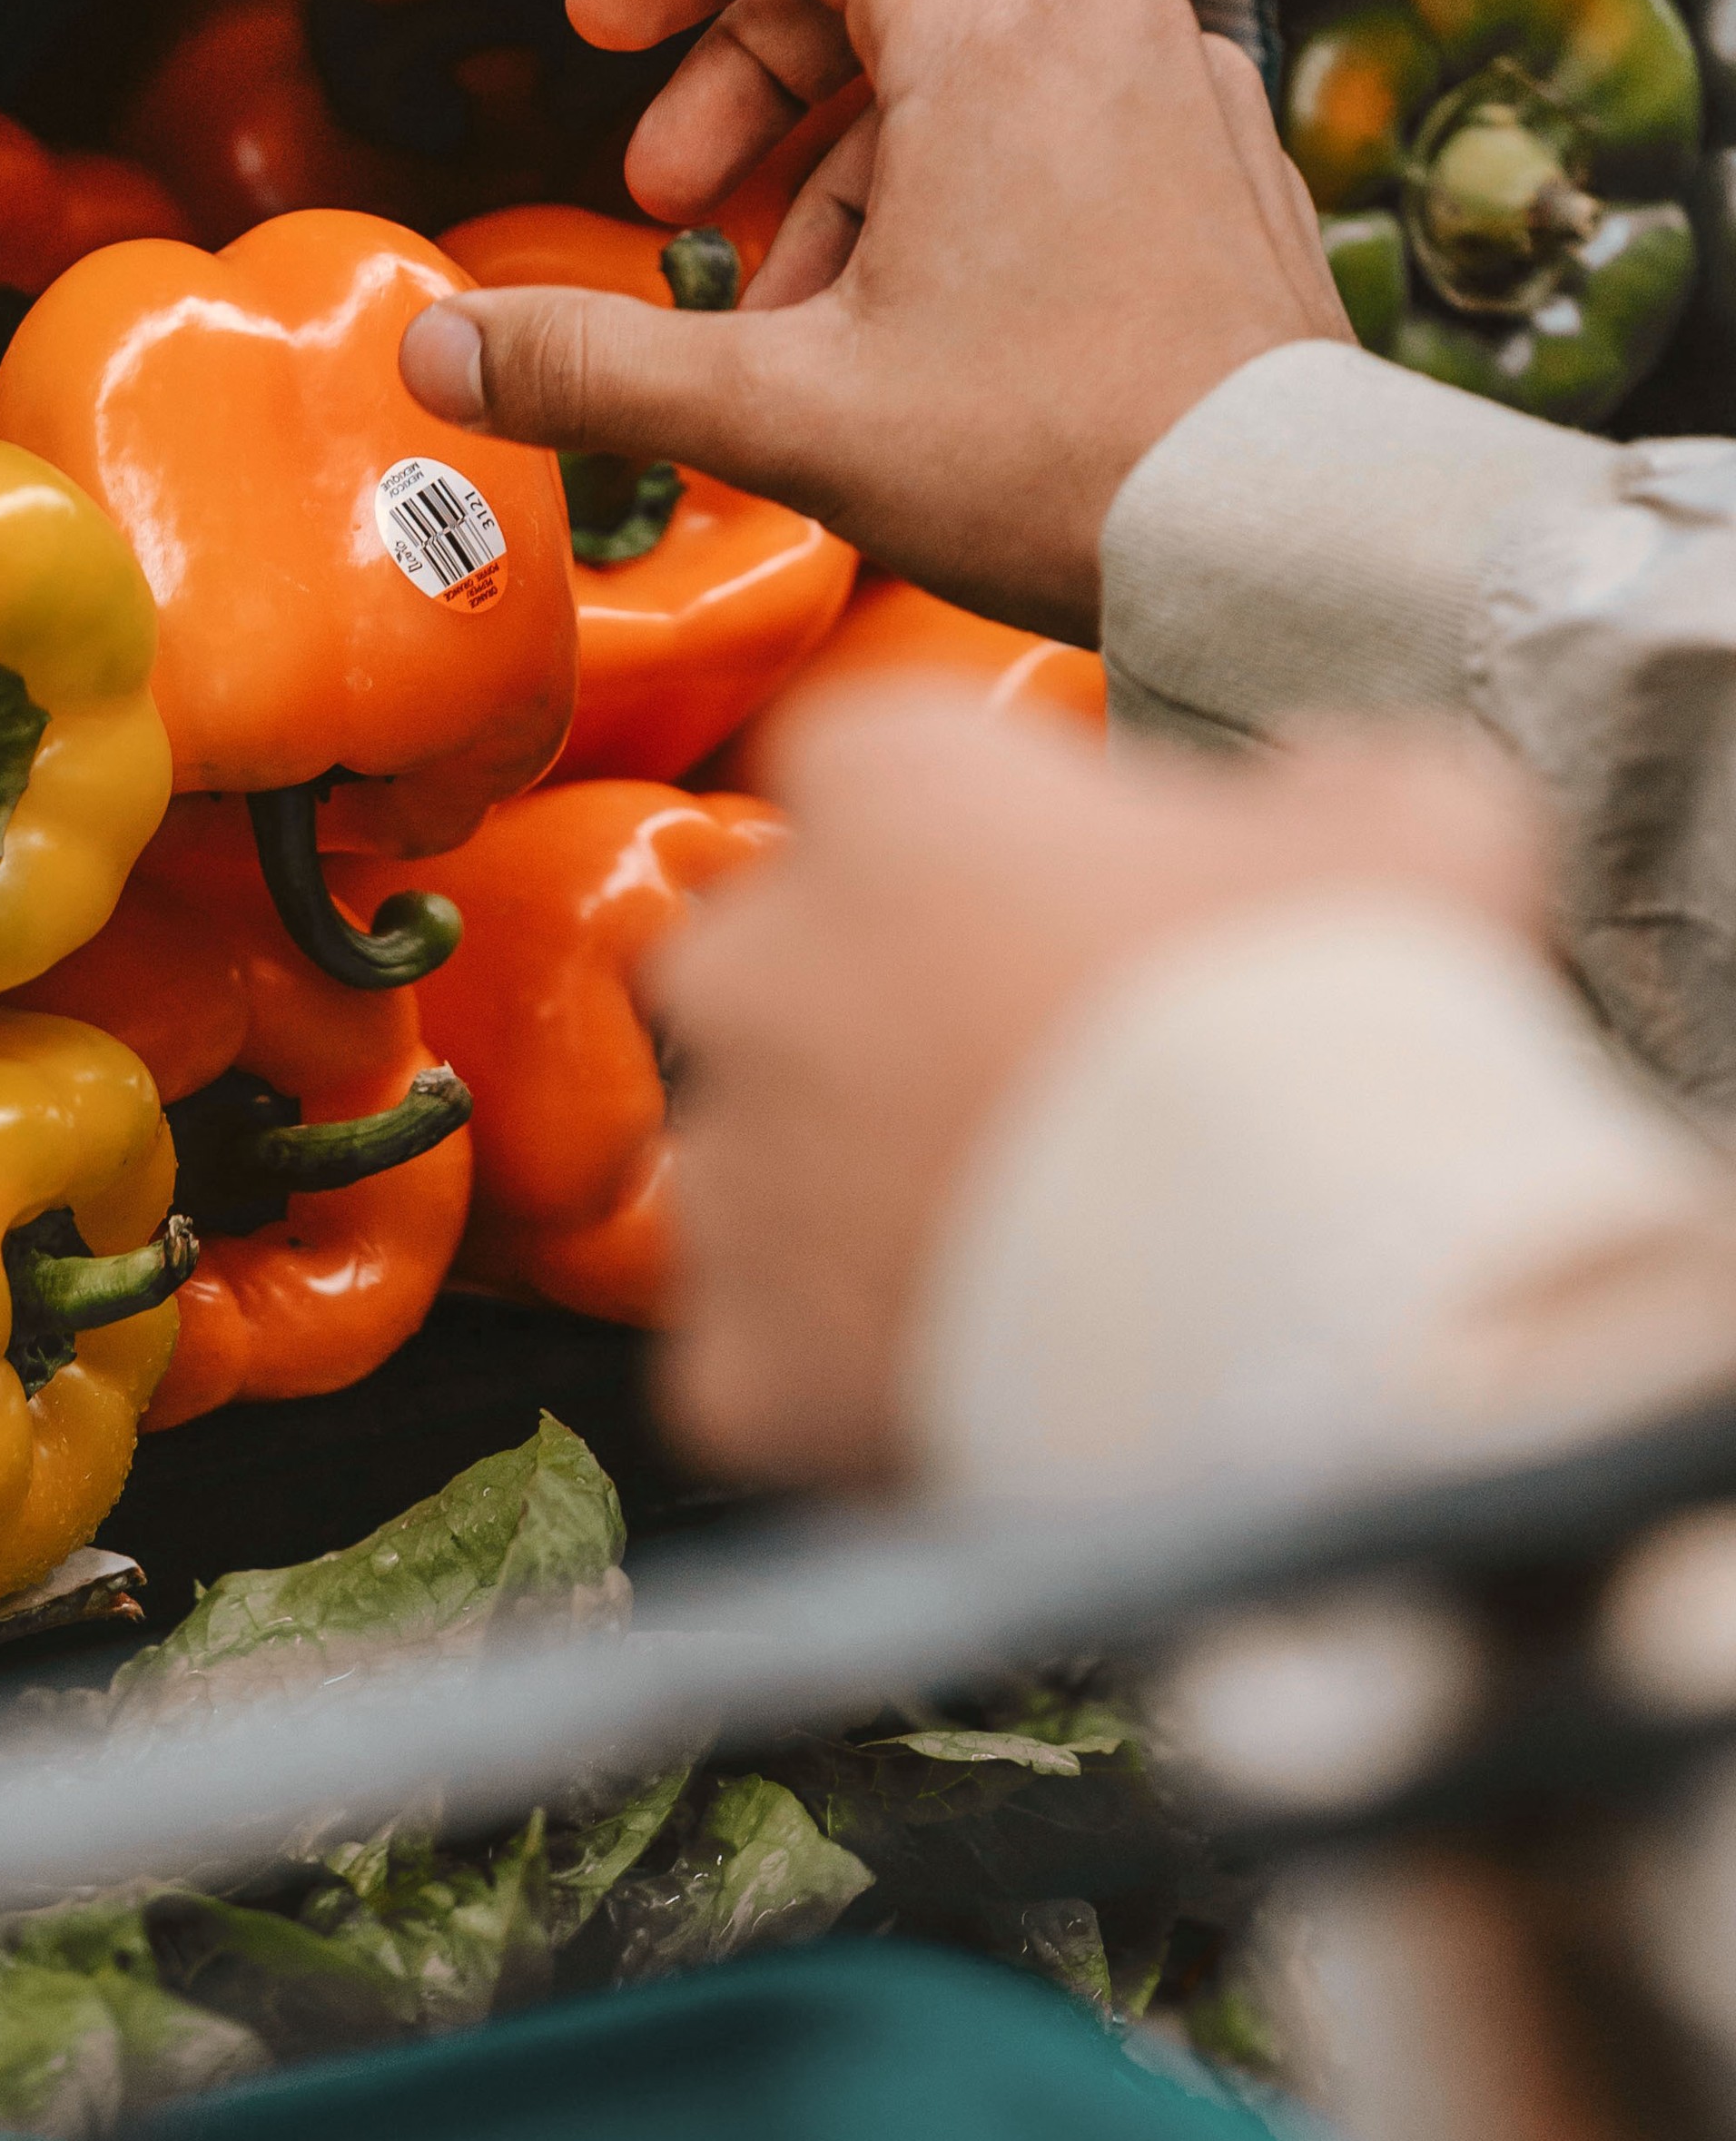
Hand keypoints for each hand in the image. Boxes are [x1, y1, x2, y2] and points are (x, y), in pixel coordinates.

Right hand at [396, 0, 1347, 640]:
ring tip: (785, 308)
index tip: (605, 28)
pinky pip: (1049, 124)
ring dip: (836, 162)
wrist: (1283, 544)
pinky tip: (907, 329)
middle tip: (669, 205)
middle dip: (741, 85)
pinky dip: (946, 189)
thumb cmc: (1072, 464)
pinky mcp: (1214, 173)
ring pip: (961, 59)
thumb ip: (595, 369)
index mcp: (997, 28)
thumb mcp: (785, 415)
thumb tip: (446, 353)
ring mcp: (1175, 92)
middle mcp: (1103, 24)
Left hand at [654, 689, 1548, 1487]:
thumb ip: (1328, 782)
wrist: (1314, 1297)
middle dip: (885, 1020)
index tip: (1072, 909)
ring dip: (855, 1199)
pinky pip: (754, 1348)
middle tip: (1048, 1097)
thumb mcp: (1412, 824)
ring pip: (758, 1166)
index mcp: (886, 790)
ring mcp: (727, 1163)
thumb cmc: (1350, 1022)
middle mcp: (753, 960)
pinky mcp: (730, 1350)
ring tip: (1030, 1255)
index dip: (975, 838)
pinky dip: (837, 1364)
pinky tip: (963, 1372)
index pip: (873, 767)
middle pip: (787, 966)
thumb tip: (1312, 787)